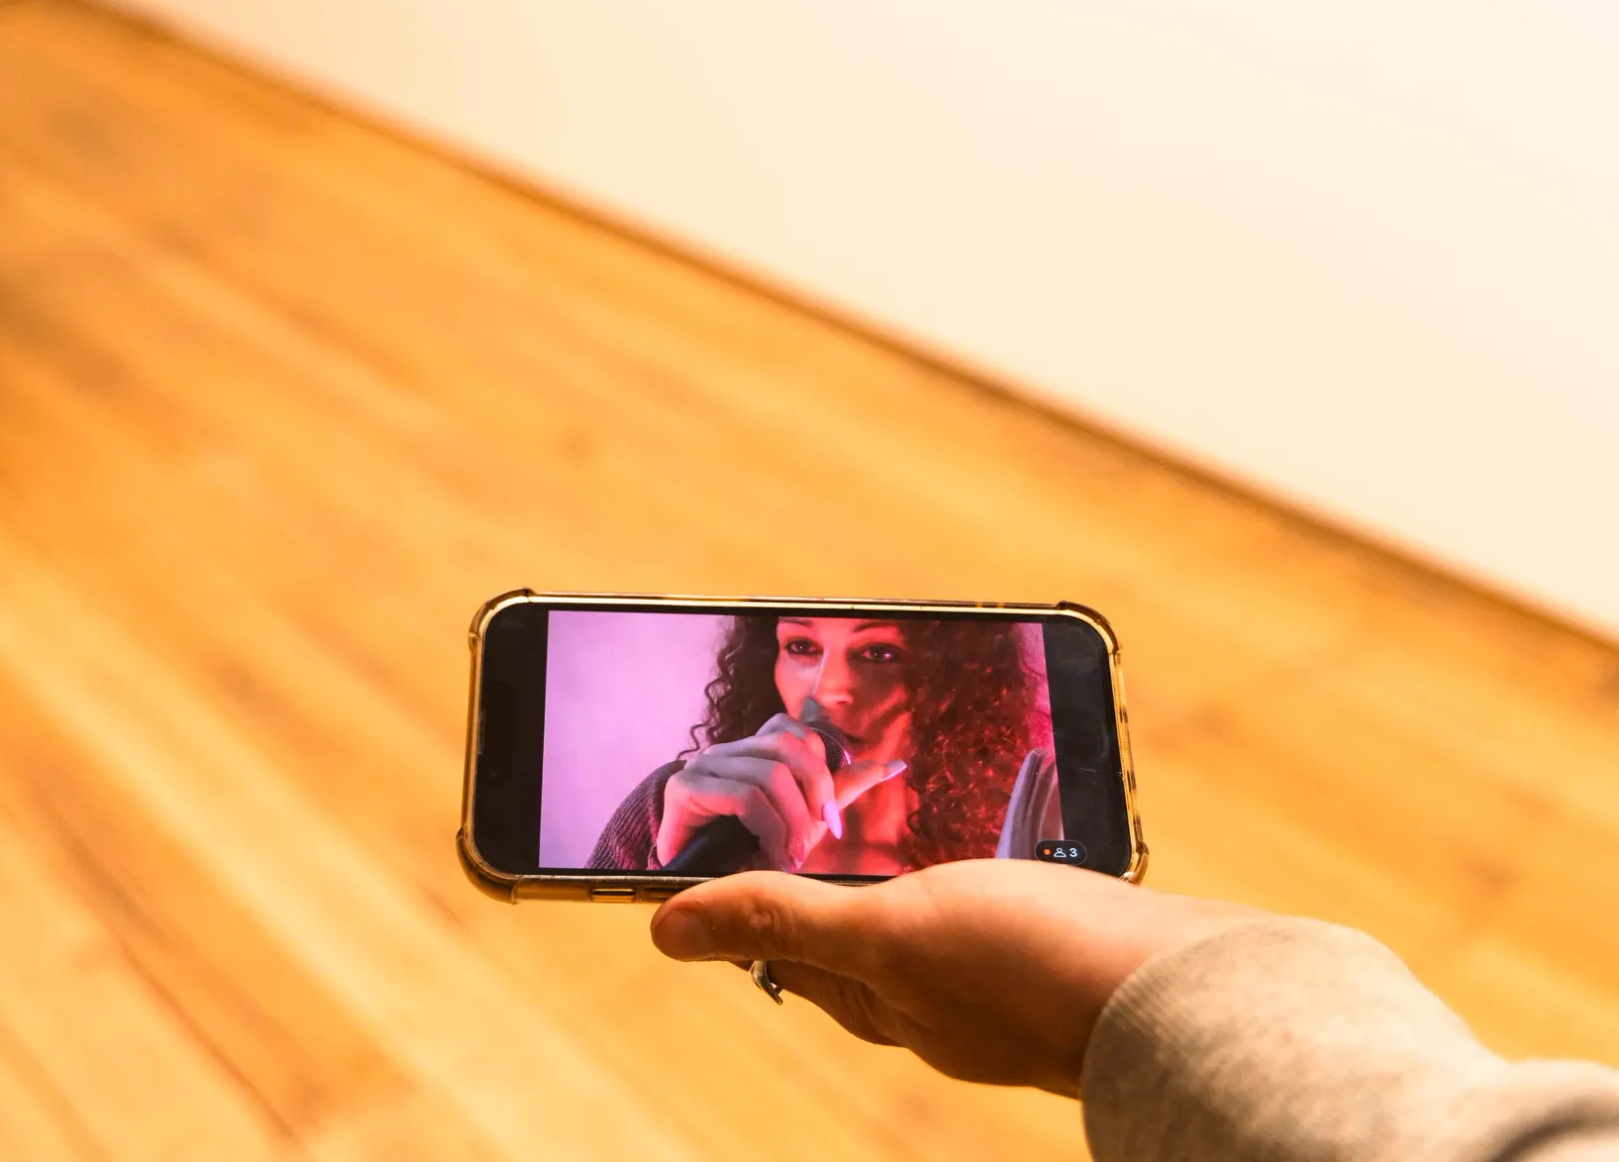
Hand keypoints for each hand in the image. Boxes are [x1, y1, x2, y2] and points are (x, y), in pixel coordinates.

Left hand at [650, 859, 1262, 1096]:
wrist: (1192, 999)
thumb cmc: (1035, 964)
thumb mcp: (887, 930)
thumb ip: (785, 920)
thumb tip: (663, 930)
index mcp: (893, 1003)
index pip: (797, 961)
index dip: (752, 916)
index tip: (721, 880)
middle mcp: (948, 1010)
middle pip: (863, 956)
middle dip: (826, 904)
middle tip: (797, 851)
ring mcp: (1011, 992)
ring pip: (935, 940)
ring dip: (909, 890)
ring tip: (896, 846)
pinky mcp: (1072, 967)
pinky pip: (1003, 926)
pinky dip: (982, 893)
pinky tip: (1002, 867)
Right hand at [656, 713, 906, 869]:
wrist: (699, 887)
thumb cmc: (751, 850)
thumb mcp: (804, 817)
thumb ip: (842, 787)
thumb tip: (894, 763)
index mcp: (753, 749)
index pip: (795, 730)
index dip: (821, 769)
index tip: (829, 817)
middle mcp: (727, 750)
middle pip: (788, 747)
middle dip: (814, 794)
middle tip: (819, 835)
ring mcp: (704, 765)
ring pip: (770, 774)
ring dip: (791, 823)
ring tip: (792, 857)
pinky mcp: (685, 789)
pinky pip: (745, 795)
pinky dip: (769, 829)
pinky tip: (773, 858)